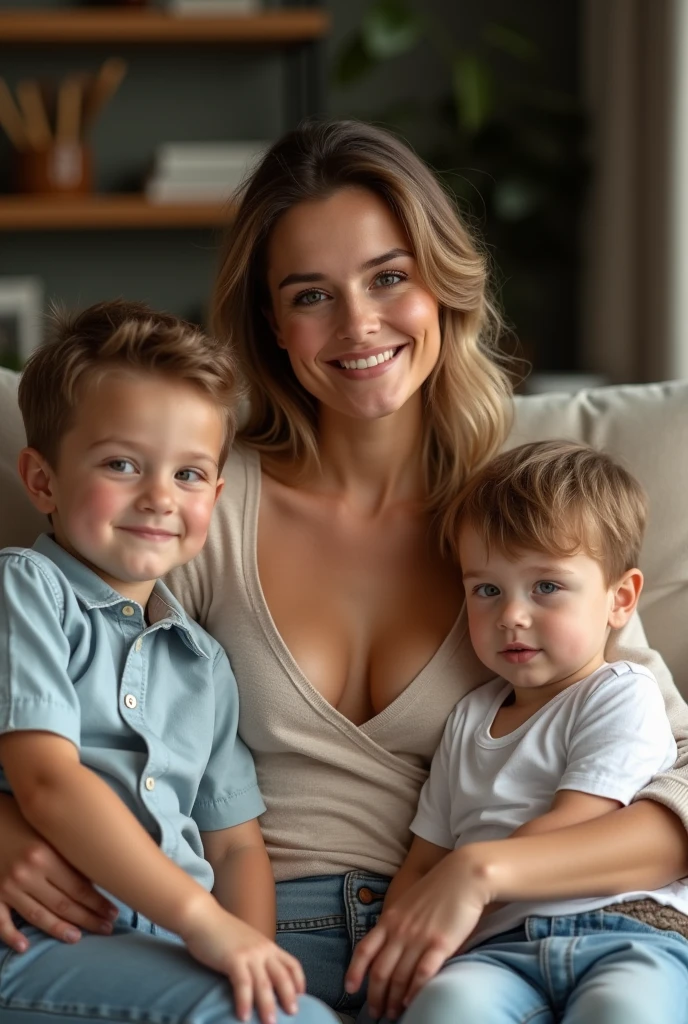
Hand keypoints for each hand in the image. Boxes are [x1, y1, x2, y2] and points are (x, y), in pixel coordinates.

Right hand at [0, 796, 117, 950]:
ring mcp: (6, 887)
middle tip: (107, 928)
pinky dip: (11, 935)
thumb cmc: (21, 818)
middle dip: (88, 918)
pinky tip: (24, 947)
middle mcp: (27, 874)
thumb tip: (93, 878)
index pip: (79, 887)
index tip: (114, 913)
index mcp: (45, 856)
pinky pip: (0, 921)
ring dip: (59, 929)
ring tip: (78, 937)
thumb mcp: (47, 831)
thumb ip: (66, 854)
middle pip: (63, 904)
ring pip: (38, 916)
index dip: (98, 903)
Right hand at [183, 900, 305, 1023]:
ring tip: (269, 1022)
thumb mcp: (246, 942)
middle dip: (289, 997)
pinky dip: (244, 1002)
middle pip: (283, 976)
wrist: (203, 917)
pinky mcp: (233, 959)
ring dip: (268, 1005)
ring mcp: (249, 954)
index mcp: (267, 945)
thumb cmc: (220, 931)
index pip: (292, 964)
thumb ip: (256, 956)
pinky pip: (243, 984)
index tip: (301, 996)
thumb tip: (261, 975)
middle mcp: (263, 949)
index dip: (298, 981)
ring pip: (264, 984)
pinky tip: (243, 1016)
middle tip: (292, 1014)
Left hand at [344, 848, 490, 1019]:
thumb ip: (396, 922)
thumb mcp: (407, 902)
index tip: (350, 989)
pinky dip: (415, 992)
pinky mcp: (440, 944)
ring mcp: (419, 937)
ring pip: (399, 977)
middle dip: (376, 995)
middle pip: (380, 970)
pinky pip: (422, 974)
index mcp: (389, 919)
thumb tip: (389, 945)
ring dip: (394, 999)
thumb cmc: (437, 889)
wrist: (462, 875)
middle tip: (377, 1013)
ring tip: (393, 1013)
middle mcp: (400, 930)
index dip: (354, 971)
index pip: (364, 950)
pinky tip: (412, 1002)